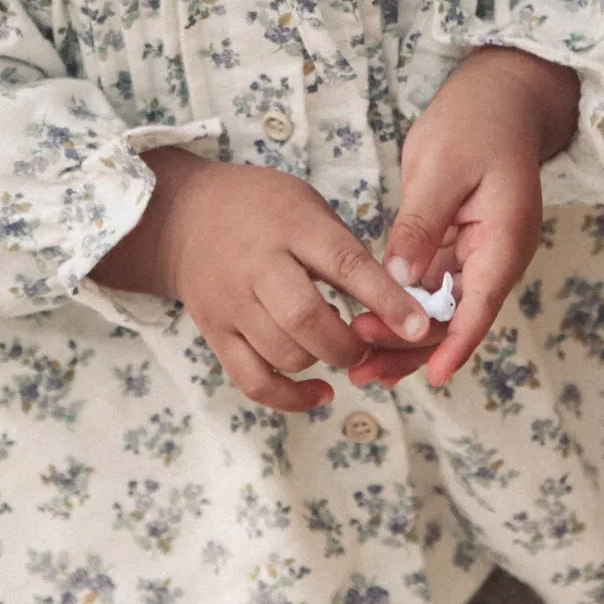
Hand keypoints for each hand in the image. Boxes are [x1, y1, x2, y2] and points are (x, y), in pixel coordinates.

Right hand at [90, 149, 443, 413]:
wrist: (184, 217)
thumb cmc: (262, 209)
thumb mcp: (308, 207)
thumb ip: (345, 251)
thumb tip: (398, 303)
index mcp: (291, 227)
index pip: (343, 264)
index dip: (384, 298)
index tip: (419, 325)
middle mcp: (258, 266)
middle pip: (307, 320)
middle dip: (349, 344)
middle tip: (368, 343)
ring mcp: (232, 303)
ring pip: (285, 354)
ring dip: (323, 362)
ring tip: (336, 346)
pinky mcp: (216, 333)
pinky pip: (254, 381)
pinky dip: (291, 397)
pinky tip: (319, 390)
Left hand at [350, 46, 578, 392]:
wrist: (499, 96)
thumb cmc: (475, 122)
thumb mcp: (440, 167)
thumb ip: (419, 225)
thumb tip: (398, 279)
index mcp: (504, 240)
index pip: (481, 306)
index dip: (455, 344)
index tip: (432, 376)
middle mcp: (496, 256)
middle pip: (459, 320)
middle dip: (414, 349)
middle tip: (361, 367)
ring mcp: (478, 254)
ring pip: (444, 312)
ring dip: (406, 338)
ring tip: (360, 362)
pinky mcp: (457, 247)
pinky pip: (434, 291)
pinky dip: (405, 311)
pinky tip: (372, 327)